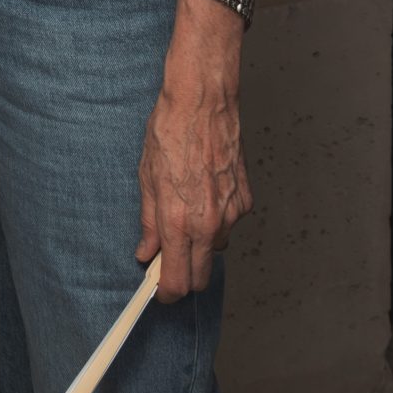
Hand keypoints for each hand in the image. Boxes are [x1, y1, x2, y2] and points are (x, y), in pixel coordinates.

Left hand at [136, 7, 252, 300]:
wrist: (203, 100)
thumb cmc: (170, 130)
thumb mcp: (147, 175)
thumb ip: (148, 221)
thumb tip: (146, 252)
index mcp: (178, 219)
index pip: (178, 280)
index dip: (167, 292)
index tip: (159, 290)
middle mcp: (209, 223)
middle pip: (201, 277)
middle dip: (184, 276)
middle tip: (168, 261)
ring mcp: (231, 213)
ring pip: (217, 249)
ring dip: (200, 245)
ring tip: (185, 212)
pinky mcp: (245, 200)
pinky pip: (229, 224)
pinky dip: (216, 220)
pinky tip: (203, 193)